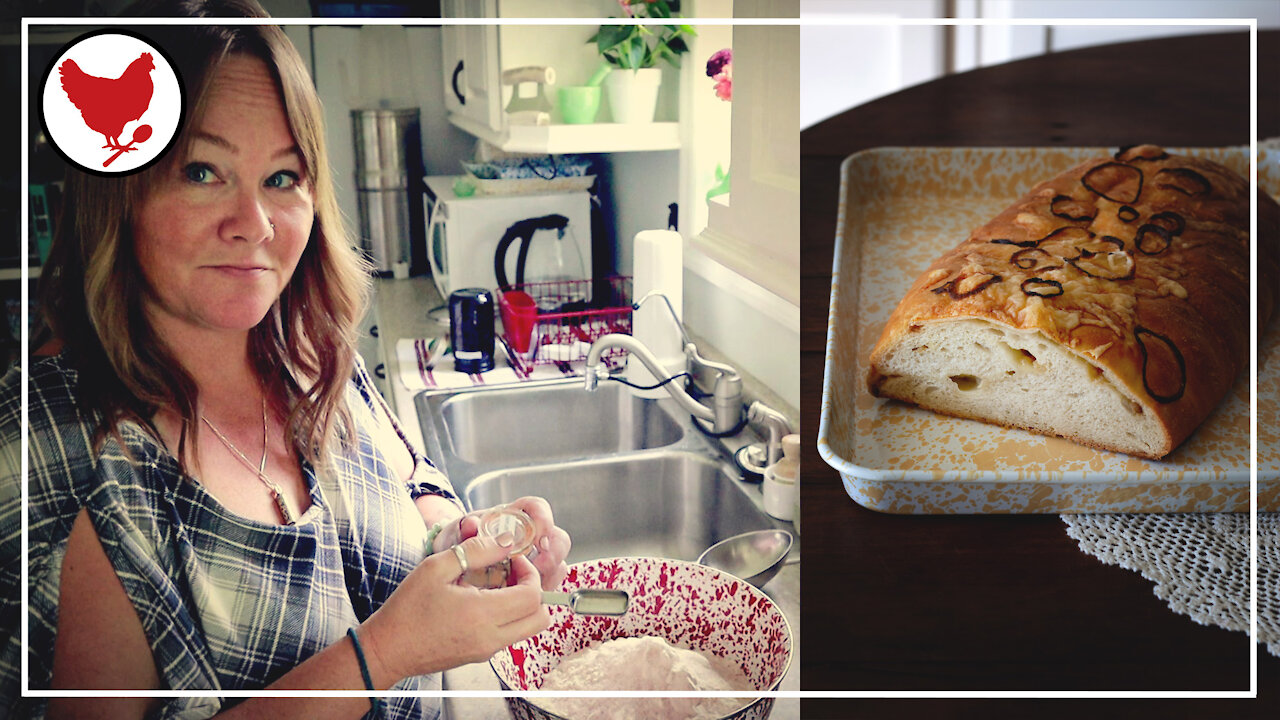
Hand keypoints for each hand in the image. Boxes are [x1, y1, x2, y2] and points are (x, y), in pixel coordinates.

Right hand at [359, 533, 548, 682]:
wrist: (388, 649)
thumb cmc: (408, 608)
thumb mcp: (436, 568)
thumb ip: (476, 551)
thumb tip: (507, 541)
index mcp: (482, 615)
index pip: (533, 596)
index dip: (531, 573)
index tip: (513, 560)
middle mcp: (491, 638)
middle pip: (541, 618)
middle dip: (535, 590)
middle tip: (514, 573)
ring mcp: (487, 651)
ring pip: (529, 629)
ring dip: (525, 605)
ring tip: (499, 585)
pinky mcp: (481, 656)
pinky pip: (511, 635)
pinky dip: (511, 617)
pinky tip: (486, 600)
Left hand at [431, 496, 570, 590]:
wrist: (447, 569)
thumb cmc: (453, 549)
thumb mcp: (452, 539)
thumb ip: (462, 531)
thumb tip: (471, 524)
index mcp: (510, 518)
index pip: (536, 509)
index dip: (543, 519)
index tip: (538, 537)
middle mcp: (527, 538)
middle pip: (558, 539)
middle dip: (553, 553)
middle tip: (538, 567)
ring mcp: (532, 561)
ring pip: (557, 565)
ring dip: (549, 576)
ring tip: (532, 587)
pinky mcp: (530, 583)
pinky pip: (546, 587)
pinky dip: (540, 594)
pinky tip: (525, 602)